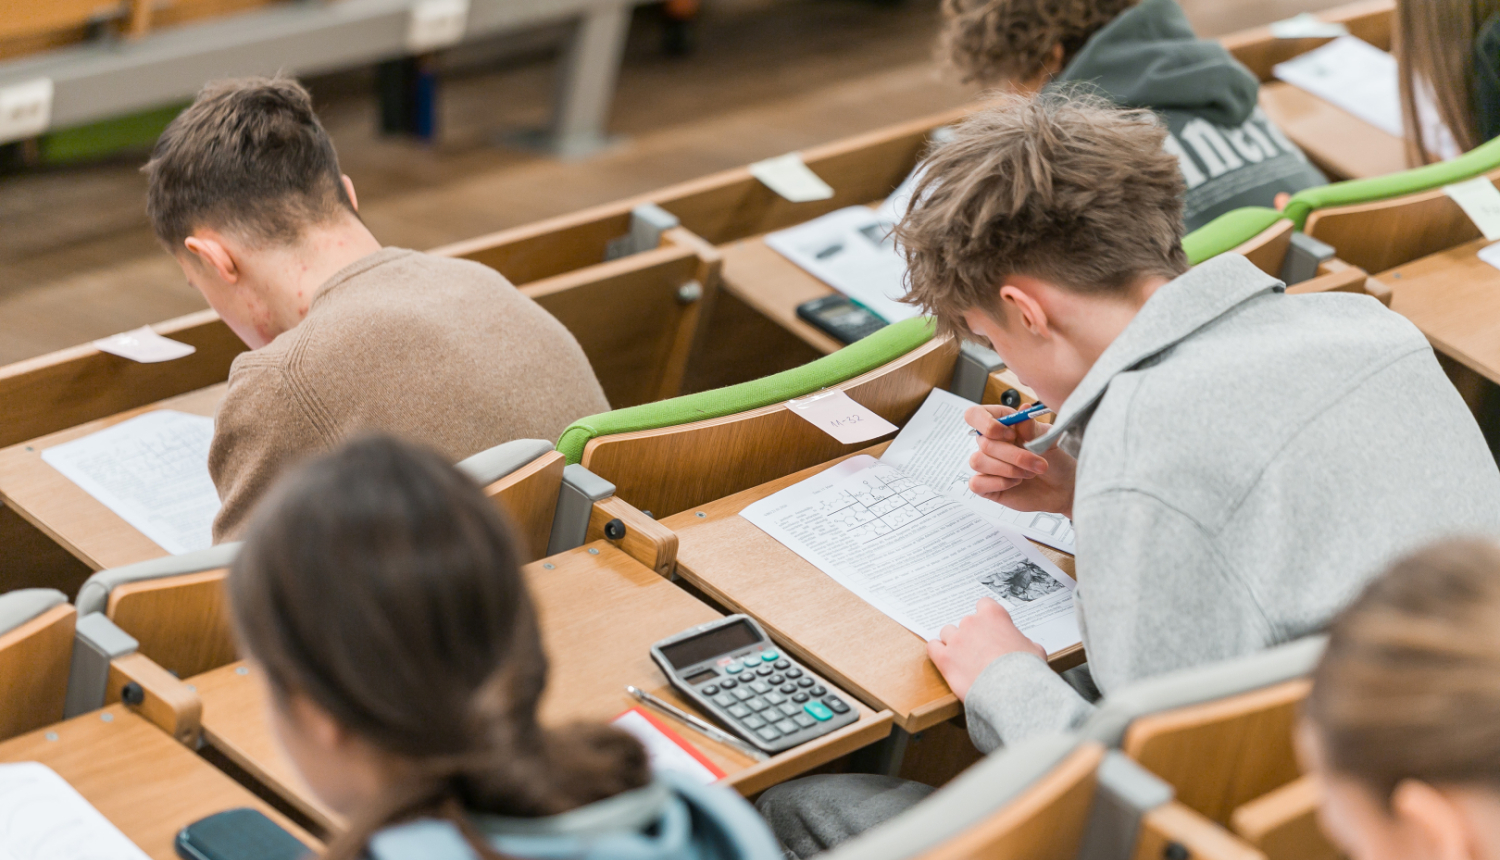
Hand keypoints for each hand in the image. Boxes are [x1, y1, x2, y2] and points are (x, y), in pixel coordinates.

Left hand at [927, 599, 1045, 700]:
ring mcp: (956, 640)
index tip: (989, 626)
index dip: (986, 616)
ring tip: (962, 656)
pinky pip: (933, 647)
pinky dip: (937, 651)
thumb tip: (1026, 647)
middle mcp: (971, 623)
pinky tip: (943, 657)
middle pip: (966, 622)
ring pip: (947, 633)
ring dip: (953, 642)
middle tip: (980, 649)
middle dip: (971, 634)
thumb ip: (1024, 641)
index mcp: (993, 615)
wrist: (1010, 689)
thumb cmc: (1024, 669)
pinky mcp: (945, 658)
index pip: (984, 604)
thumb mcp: (1034, 649)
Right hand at [964, 405, 1075, 515]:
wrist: (1064, 489)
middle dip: (1015, 455)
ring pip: (977, 462)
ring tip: (1029, 474)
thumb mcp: (1048, 440)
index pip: (974, 415)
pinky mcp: (986, 486)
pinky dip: (999, 483)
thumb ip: (1032, 427)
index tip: (1011, 435)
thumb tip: (1024, 410)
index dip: (987, 423)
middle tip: (1040, 464)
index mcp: (1002, 425)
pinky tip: (1015, 484)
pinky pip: (976, 483)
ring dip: (1008, 469)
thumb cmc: (1056, 461)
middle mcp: (991, 443)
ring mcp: (987, 465)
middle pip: (983, 443)